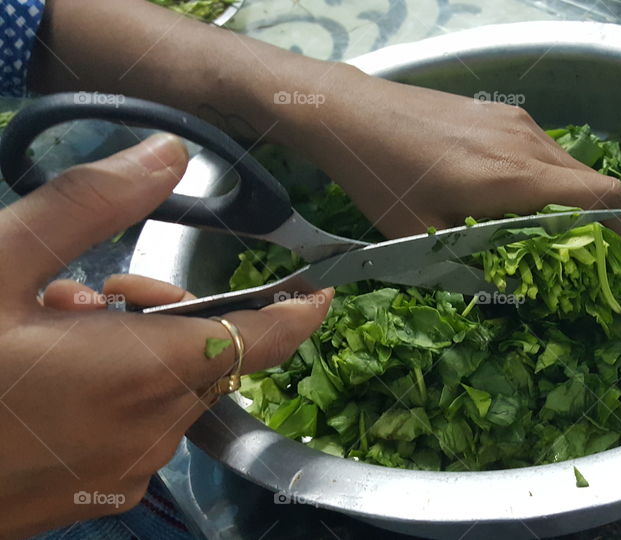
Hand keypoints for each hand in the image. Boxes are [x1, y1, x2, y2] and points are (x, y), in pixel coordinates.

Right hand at [0, 135, 332, 538]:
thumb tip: (166, 155)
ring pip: (175, 391)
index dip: (298, 312)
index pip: (261, 339)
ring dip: (141, 351)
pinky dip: (122, 393)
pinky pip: (142, 430)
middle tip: (94, 291)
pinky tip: (55, 378)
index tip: (321, 291)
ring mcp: (126, 472)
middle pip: (211, 356)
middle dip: (173, 312)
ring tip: (57, 331)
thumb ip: (89, 207)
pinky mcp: (100, 494)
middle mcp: (151, 432)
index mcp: (142, 372)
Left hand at [279, 70, 620, 237]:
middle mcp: (527, 143)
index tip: (607, 256)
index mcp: (514, 177)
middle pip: (593, 180)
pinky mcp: (504, 111)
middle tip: (569, 251)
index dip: (618, 228)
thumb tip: (512, 291)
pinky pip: (544, 149)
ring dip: (567, 196)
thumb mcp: (424, 236)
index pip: (602, 195)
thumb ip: (474, 265)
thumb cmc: (384, 179)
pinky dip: (545, 175)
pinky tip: (508, 193)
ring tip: (535, 225)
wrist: (354, 115)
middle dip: (593, 218)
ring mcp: (517, 121)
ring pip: (569, 164)